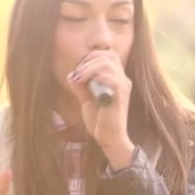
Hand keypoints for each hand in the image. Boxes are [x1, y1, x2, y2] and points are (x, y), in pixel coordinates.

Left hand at [67, 50, 134, 168]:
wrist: (109, 139)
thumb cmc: (100, 121)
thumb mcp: (86, 100)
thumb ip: (81, 86)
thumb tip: (72, 74)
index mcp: (117, 79)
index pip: (108, 55)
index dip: (91, 57)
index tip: (78, 69)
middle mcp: (123, 80)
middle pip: (109, 55)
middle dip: (88, 60)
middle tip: (77, 74)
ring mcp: (123, 86)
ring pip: (108, 63)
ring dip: (89, 68)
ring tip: (78, 79)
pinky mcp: (120, 95)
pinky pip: (111, 77)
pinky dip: (95, 76)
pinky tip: (84, 84)